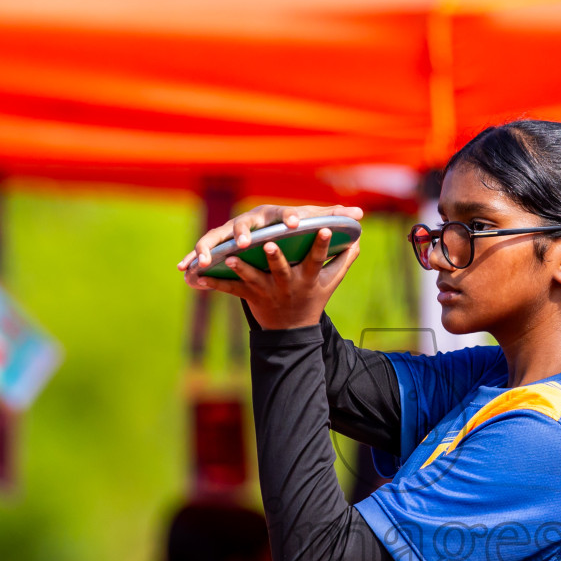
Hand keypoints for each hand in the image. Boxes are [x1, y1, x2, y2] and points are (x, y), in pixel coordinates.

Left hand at [179, 204, 362, 329]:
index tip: (326, 228)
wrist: (292, 332)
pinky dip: (215, 283)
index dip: (323, 244)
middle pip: (281, 269)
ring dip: (242, 268)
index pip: (318, 259)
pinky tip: (201, 276)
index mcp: (308, 278)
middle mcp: (287, 284)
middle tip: (270, 243)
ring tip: (230, 257)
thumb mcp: (331, 282)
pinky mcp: (249, 296)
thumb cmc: (312, 298)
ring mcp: (267, 291)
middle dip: (276, 257)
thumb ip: (344, 259)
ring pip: (253, 278)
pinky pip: (230, 289)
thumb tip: (359, 238)